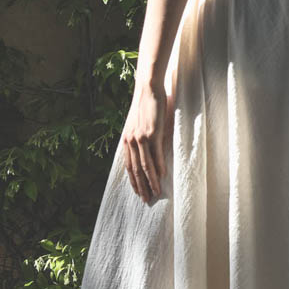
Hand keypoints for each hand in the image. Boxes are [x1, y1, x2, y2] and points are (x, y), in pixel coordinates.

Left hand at [121, 79, 171, 202]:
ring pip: (145, 165)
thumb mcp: (139, 125)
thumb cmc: (146, 105)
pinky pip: (155, 155)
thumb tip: (147, 152)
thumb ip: (141, 139)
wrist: (148, 89)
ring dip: (151, 180)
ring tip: (156, 192)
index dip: (133, 181)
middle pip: (135, 169)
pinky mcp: (152, 134)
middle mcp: (131, 141)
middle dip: (141, 186)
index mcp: (126, 140)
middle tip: (146, 199)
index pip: (128, 166)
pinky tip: (162, 176)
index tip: (139, 192)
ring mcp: (141, 138)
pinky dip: (158, 167)